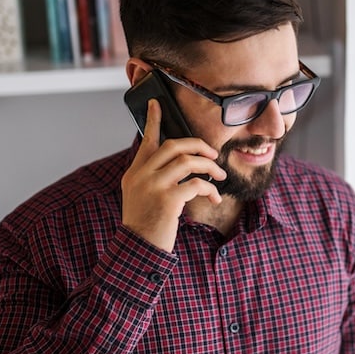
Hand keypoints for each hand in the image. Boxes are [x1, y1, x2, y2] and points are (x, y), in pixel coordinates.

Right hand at [120, 99, 226, 251]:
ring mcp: (154, 186)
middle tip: (213, 155)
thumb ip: (153, 178)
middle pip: (174, 145)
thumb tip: (180, 164)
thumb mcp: (141, 197)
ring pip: (188, 161)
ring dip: (209, 167)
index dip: (153, 120)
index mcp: (135, 173)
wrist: (138, 250)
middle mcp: (141, 175)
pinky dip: (210, 189)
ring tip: (219, 176)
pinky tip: (214, 198)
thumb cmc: (146, 225)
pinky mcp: (168, 200)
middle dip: (198, 145)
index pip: (146, 140)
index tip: (157, 103)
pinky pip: (196, 184)